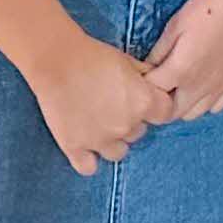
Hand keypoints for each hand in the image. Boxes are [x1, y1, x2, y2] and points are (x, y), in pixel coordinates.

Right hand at [27, 31, 180, 175]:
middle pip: (138, 132)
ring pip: (117, 152)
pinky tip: (85, 145)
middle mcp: (126, 126)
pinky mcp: (75, 148)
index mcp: (143, 102)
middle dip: (130, 121)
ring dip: (112, 140)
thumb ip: (145, 78)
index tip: (144, 100)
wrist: (57, 61)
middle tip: (113, 105)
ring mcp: (100, 140)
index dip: (156, 106)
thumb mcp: (129, 60)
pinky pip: (89, 167)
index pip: (165, 114)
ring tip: (98, 123)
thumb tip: (153, 85)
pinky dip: (88, 159)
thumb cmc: (94, 56)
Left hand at [144, 0, 222, 117]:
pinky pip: (216, 107)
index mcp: (181, 71)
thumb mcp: (176, 24)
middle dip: (160, 102)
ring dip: (181, 105)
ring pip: (193, 114)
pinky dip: (205, 102)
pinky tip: (202, 85)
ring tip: (179, 87)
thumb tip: (148, 67)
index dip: (144, 85)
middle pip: (171, 112)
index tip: (142, 76)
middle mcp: (200, 87)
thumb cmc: (209, 7)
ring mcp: (220, 88)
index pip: (152, 93)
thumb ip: (159, 51)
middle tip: (158, 84)